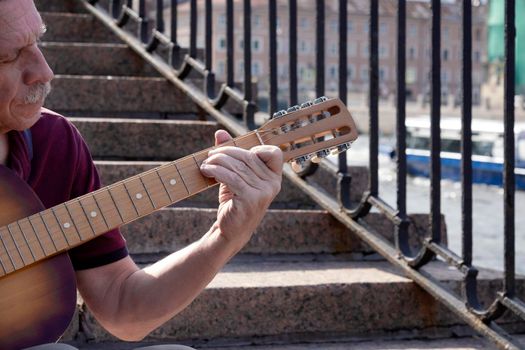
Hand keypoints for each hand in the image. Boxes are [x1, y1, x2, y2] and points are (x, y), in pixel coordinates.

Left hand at [200, 130, 282, 252]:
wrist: (231, 230)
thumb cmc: (235, 201)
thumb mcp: (235, 176)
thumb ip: (231, 154)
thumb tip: (220, 133)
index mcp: (274, 177)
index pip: (274, 153)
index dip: (256, 149)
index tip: (238, 154)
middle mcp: (273, 184)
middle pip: (248, 156)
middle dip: (226, 152)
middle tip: (210, 155)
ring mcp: (263, 192)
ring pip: (237, 166)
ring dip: (217, 161)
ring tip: (205, 163)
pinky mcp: (250, 199)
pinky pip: (231, 177)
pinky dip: (216, 170)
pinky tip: (206, 170)